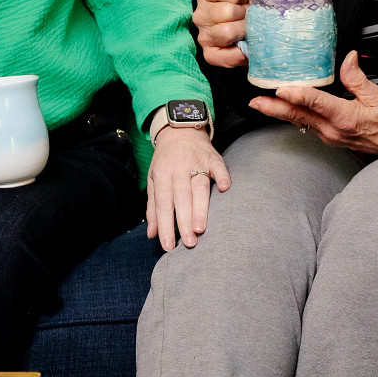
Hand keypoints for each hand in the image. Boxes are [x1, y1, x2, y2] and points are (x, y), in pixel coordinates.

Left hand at [145, 126, 229, 251]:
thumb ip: (153, 207)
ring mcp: (197, 161)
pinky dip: (222, 176)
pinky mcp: (213, 157)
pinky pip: (219, 167)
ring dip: (200, 207)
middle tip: (189, 243)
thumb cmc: (166, 160)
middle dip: (184, 221)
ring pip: (199, 186)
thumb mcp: (154, 180)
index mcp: (162, 175)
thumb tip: (152, 234)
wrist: (180, 129)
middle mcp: (179, 168)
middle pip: (181, 197)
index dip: (165, 226)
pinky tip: (225, 189)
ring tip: (201, 228)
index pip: (163, 204)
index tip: (169, 246)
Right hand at [193, 0, 248, 69]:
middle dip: (246, 15)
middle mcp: (200, 15)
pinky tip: (247, 47)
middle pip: (226, 11)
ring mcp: (203, 36)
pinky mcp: (209, 55)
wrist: (254, 31)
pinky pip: (228, 56)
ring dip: (244, 32)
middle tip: (253, 18)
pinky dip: (242, 53)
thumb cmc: (250, 7)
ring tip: (250, 30)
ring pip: (226, 32)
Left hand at [250, 51, 377, 153]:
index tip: (281, 89)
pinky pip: (305, 125)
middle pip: (299, 115)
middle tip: (255, 101)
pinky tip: (280, 109)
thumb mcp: (376, 95)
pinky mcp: (327, 137)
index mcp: (345, 117)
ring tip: (260, 104)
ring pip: (299, 121)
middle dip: (275, 107)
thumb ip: (357, 77)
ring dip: (278, 112)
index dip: (298, 95)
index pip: (317, 103)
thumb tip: (348, 57)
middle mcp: (333, 129)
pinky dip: (291, 116)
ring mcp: (328, 136)